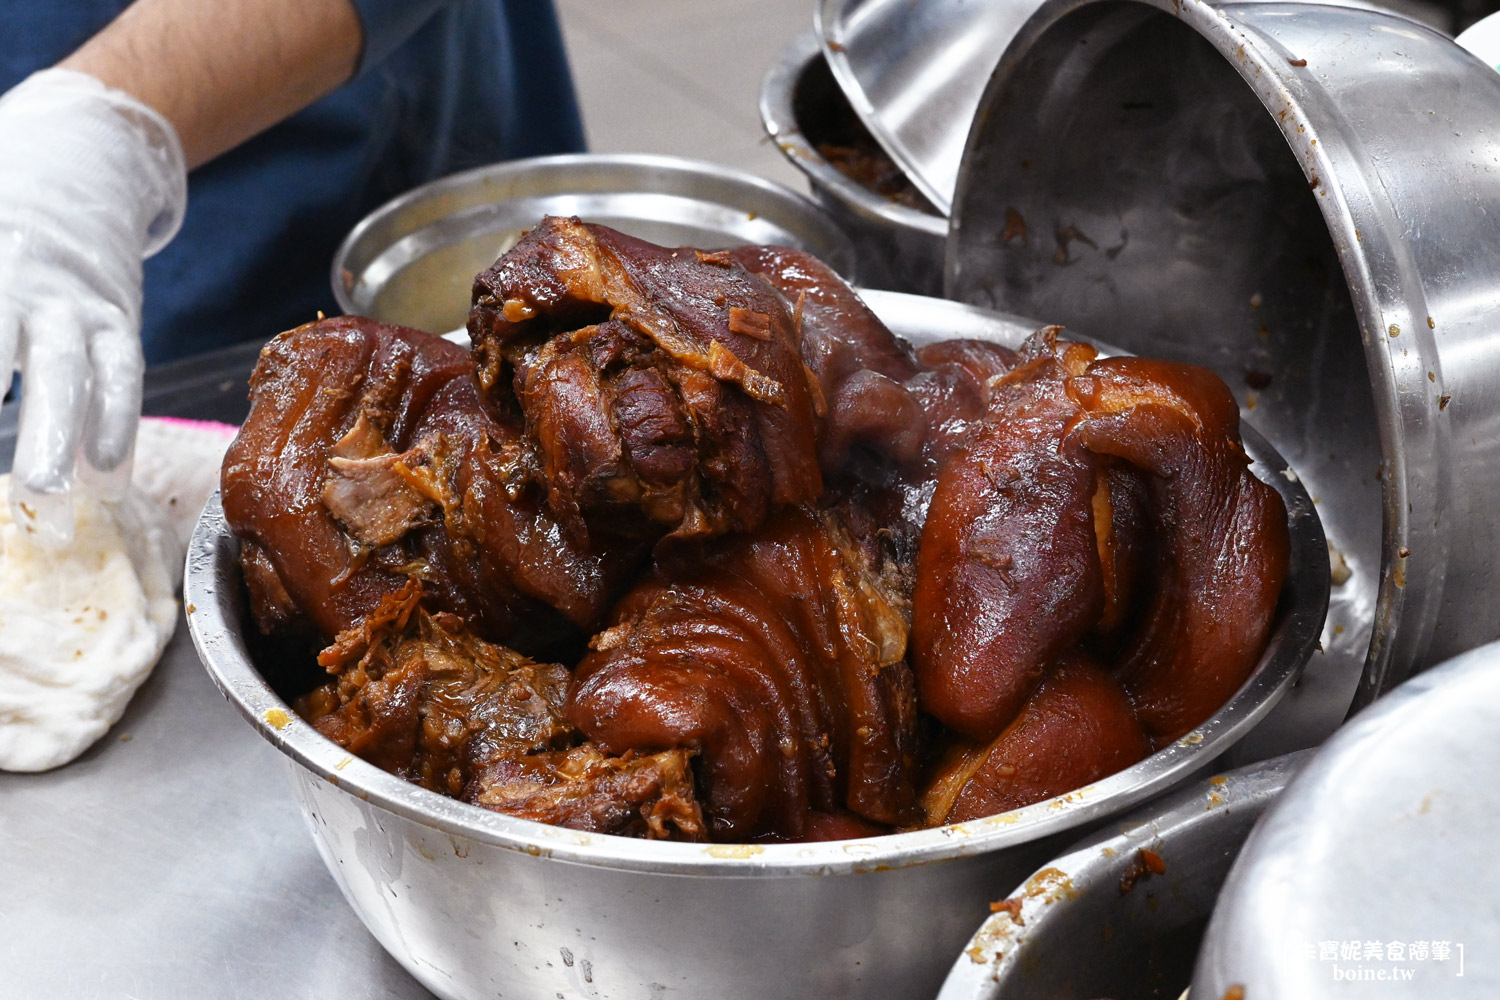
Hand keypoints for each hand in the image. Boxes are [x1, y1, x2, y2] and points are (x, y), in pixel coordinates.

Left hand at [0, 69, 185, 544]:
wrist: (77, 167)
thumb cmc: (6, 219)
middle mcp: (25, 277)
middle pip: (9, 337)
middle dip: (13, 400)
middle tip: (16, 470)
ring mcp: (75, 302)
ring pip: (69, 367)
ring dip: (58, 429)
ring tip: (46, 486)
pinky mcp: (114, 322)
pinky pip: (119, 374)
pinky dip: (115, 421)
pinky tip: (107, 473)